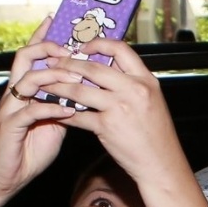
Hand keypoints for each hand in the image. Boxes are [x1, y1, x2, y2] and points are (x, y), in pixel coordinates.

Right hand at [0, 20, 84, 197]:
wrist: (7, 176)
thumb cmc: (30, 149)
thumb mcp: (53, 122)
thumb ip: (64, 102)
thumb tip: (85, 89)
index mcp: (24, 89)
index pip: (32, 54)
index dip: (42, 36)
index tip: (57, 20)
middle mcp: (14, 93)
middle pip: (25, 57)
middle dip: (47, 48)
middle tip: (70, 50)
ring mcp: (10, 109)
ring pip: (28, 80)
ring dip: (53, 76)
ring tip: (75, 78)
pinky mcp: (10, 127)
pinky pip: (31, 112)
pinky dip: (51, 109)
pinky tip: (67, 111)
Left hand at [41, 39, 184, 189]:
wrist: (161, 163)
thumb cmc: (156, 134)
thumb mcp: (151, 100)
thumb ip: (131, 83)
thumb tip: (107, 68)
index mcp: (146, 79)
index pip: (120, 49)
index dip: (98, 44)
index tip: (82, 47)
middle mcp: (133, 89)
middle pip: (93, 67)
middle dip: (68, 64)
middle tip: (54, 64)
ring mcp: (119, 107)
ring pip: (80, 89)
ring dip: (59, 86)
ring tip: (46, 85)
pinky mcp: (107, 127)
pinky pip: (78, 116)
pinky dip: (64, 113)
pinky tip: (55, 112)